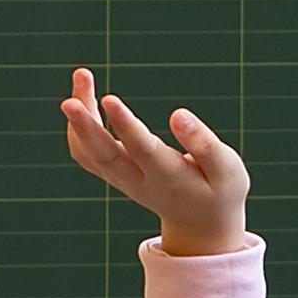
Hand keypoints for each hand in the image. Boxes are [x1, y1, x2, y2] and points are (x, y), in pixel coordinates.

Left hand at [61, 70, 249, 255]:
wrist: (200, 222)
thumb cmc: (219, 191)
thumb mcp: (227, 171)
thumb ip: (206, 144)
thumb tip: (178, 114)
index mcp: (169, 179)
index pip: (141, 149)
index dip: (125, 124)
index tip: (109, 98)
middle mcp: (138, 181)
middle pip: (102, 155)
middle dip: (84, 126)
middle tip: (69, 99)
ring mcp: (121, 179)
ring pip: (88, 151)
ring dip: (78, 118)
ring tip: (83, 75)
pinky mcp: (114, 174)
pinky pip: (85, 152)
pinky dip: (77, 126)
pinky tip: (84, 97)